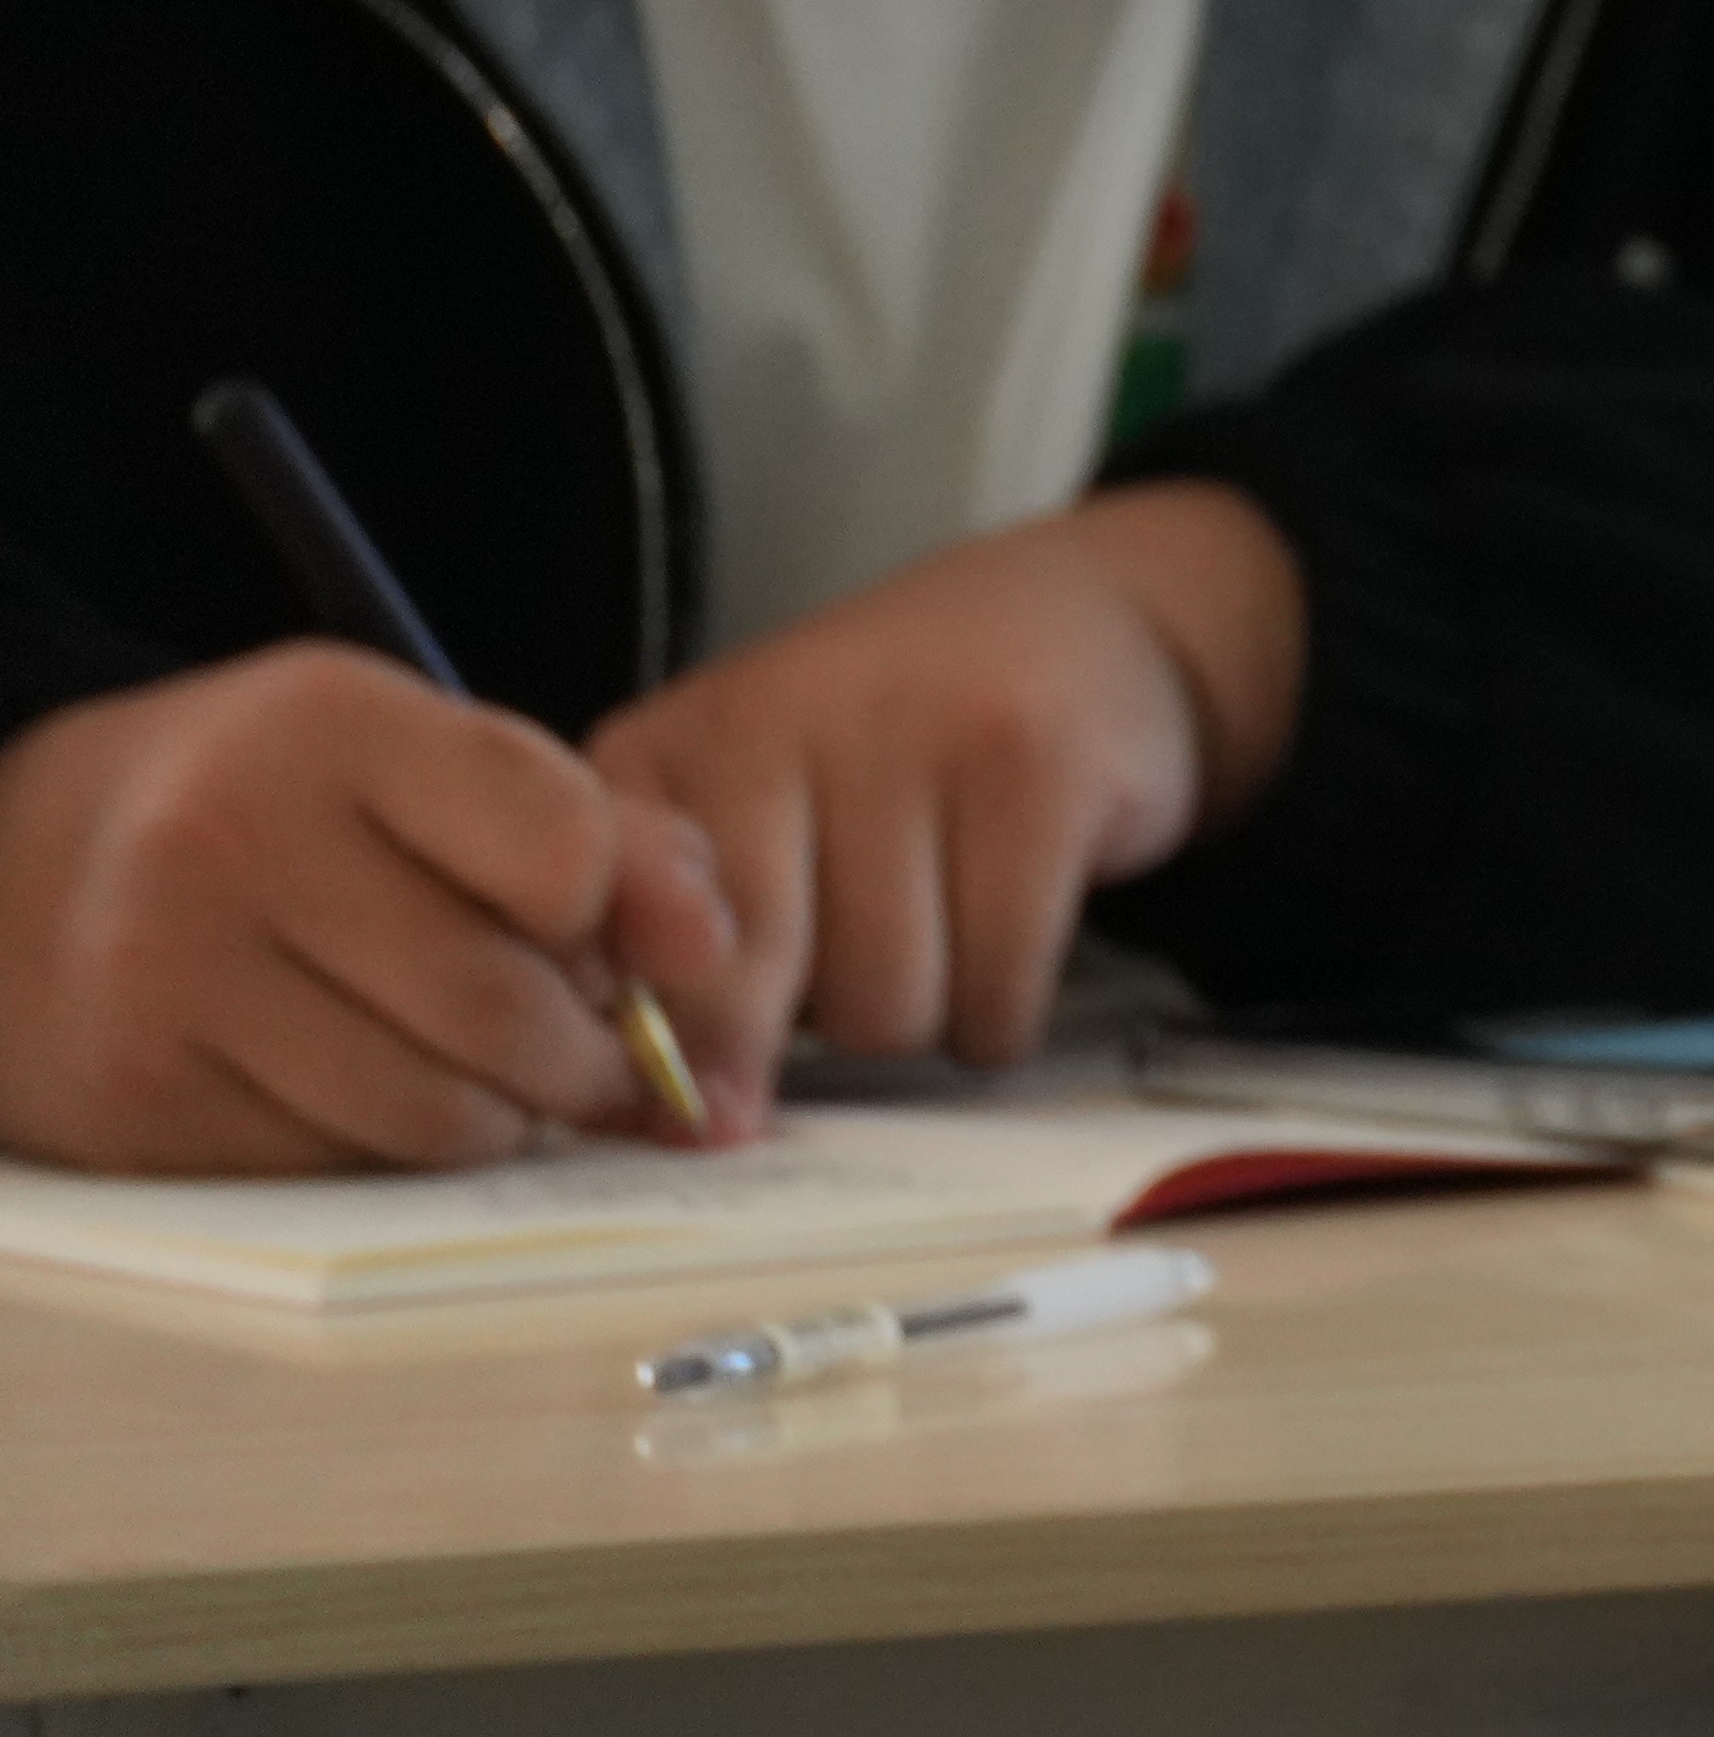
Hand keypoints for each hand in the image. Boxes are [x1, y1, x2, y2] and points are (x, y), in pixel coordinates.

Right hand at [0, 645, 738, 1169]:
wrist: (9, 875)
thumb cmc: (267, 807)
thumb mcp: (419, 757)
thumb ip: (591, 824)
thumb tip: (711, 942)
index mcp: (328, 728)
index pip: (560, 848)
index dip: (615, 911)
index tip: (605, 933)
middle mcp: (228, 845)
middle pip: (500, 1005)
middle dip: (590, 1054)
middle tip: (601, 1054)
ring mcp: (166, 983)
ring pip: (427, 1111)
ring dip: (509, 1120)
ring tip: (512, 1084)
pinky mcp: (137, 1102)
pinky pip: (338, 1164)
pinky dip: (403, 1154)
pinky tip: (395, 1099)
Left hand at [587, 484, 1303, 1081]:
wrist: (1080, 620)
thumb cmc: (891, 756)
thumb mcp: (745, 811)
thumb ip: (678, 944)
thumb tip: (689, 1116)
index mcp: (668, 745)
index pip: (610, 945)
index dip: (658, 1038)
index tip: (697, 1082)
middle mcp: (771, 718)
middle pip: (744, 992)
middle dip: (787, 1040)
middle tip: (824, 1010)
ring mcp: (911, 734)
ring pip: (882, 1008)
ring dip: (915, 1019)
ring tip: (933, 935)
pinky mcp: (1038, 767)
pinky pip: (998, 988)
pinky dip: (1002, 1011)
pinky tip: (1004, 941)